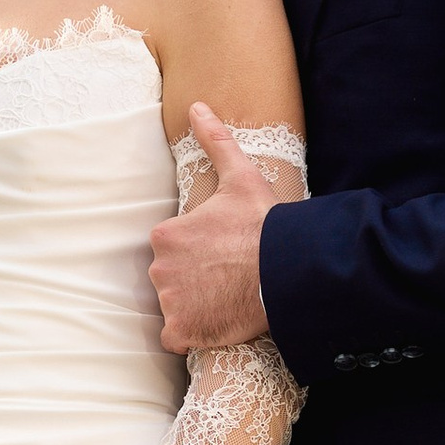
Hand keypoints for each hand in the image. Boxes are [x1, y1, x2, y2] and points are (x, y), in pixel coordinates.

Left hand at [150, 106, 277, 352]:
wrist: (285, 270)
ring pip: (174, 306)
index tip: (222, 253)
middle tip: (227, 277)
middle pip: (169, 278)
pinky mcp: (182, 330)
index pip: (171, 248)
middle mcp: (159, 268)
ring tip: (226, 299)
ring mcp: (170, 302)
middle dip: (193, 280)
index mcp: (165, 235)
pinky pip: (177, 337)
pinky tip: (215, 323)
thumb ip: (215, 142)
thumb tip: (198, 107)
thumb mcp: (240, 177)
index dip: (197, 252)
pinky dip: (191, 334)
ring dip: (193, 307)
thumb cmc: (263, 225)